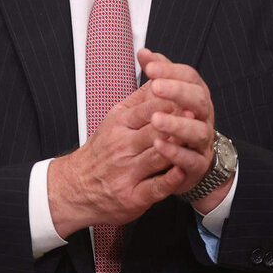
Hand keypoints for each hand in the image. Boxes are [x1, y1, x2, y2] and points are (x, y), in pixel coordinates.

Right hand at [47, 78, 188, 236]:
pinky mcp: (134, 196)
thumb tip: (159, 77)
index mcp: (119, 124)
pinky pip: (154, 187)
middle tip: (196, 111)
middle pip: (153, 130)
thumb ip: (139, 101)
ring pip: (156, 156)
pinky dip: (169, 180)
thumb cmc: (102, 152)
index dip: (168, 100)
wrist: (76, 187)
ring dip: (175, 147)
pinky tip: (181, 171)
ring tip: (193, 138)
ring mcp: (128, 171)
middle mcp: (122, 146)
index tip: (187, 93)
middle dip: (174, 121)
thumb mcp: (114, 120)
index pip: (147, 108)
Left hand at [138, 49, 229, 212]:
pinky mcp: (198, 165)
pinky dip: (176, 153)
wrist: (185, 160)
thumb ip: (157, 74)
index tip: (150, 67)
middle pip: (199, 100)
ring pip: (197, 131)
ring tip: (156, 119)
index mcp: (196, 96)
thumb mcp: (164, 95)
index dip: (171, 70)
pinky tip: (159, 144)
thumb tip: (143, 52)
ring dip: (177, 124)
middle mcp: (204, 117)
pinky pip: (191, 159)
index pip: (190, 77)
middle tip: (156, 85)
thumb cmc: (173, 120)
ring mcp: (203, 141)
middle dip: (178, 92)